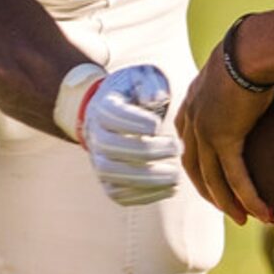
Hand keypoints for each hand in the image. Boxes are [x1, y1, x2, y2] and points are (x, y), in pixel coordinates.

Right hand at [75, 64, 181, 206]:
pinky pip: (120, 195)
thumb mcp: (143, 78)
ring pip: (114, 175)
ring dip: (146, 178)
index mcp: (103, 108)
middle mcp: (95, 136)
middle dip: (148, 151)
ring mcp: (98, 162)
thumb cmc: (136, 94)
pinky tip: (170, 188)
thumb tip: (156, 98)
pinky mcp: (108, 182)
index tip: (159, 125)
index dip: (136, 123)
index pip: (114, 116)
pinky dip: (144, 196)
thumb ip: (150, 84)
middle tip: (177, 148)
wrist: (113, 114)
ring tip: (176, 176)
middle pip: (113, 149)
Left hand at [177, 46, 273, 225]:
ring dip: (228, 202)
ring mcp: (205, 131)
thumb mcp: (236, 70)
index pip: (189, 144)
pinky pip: (235, 176)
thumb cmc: (251, 51)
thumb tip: (256, 82)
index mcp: (192, 103)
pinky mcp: (224, 138)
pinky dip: (247, 196)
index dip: (199, 166)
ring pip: (213, 179)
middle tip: (226, 208)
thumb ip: (237, 84)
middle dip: (210, 191)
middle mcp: (193, 120)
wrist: (253, 48)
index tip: (211, 179)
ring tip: (243, 219)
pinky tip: (260, 211)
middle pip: (195, 167)